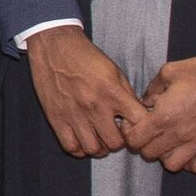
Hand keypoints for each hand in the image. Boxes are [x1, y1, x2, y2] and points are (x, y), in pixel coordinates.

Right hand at [24, 25, 146, 159]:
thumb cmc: (86, 57)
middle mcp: (95, 106)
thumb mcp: (114, 71)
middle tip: (115, 133)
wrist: (54, 45)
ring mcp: (74, 114)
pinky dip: (79, 149)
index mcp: (113, 92)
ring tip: (99, 138)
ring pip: (94, 149)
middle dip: (119, 141)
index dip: (141, 129)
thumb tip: (136, 116)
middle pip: (115, 143)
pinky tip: (82, 139)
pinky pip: (71, 147)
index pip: (138, 123)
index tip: (135, 126)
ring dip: (100, 147)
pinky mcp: (56, 118)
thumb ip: (127, 95)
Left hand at [131, 48, 195, 173]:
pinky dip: (190, 162)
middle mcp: (179, 133)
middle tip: (151, 132)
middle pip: (149, 154)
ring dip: (166, 155)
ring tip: (169, 142)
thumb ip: (151, 90)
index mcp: (164, 115)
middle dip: (144, 144)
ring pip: (172, 165)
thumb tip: (145, 102)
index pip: (134, 140)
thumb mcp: (168, 72)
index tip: (134, 125)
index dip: (129, 133)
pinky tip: (189, 149)